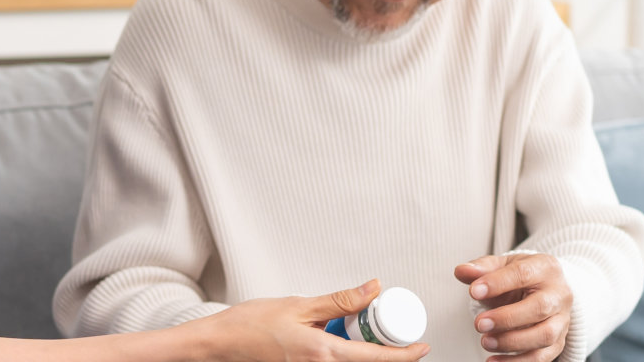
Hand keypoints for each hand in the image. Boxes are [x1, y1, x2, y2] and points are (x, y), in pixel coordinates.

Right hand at [183, 279, 430, 361]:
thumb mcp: (300, 305)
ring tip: (359, 332)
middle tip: (391, 332)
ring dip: (363, 353)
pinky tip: (336, 339)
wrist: (220, 344)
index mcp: (323, 355)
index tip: (423, 347)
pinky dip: (344, 354)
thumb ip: (341, 300)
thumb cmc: (251, 325)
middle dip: (385, 352)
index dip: (406, 356)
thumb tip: (376, 289)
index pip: (377, 360)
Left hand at [455, 254, 571, 361]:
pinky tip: (494, 360)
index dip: (497, 283)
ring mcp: (562, 320)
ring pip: (545, 335)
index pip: (523, 273)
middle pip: (540, 307)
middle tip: (480, 324)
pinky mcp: (558, 342)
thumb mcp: (501, 266)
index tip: (474, 292)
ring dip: (512, 342)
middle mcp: (559, 294)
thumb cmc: (521, 278)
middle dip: (507, 318)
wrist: (540, 290)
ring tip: (486, 342)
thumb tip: (461, 271)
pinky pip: (541, 357)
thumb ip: (482, 268)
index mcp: (545, 268)